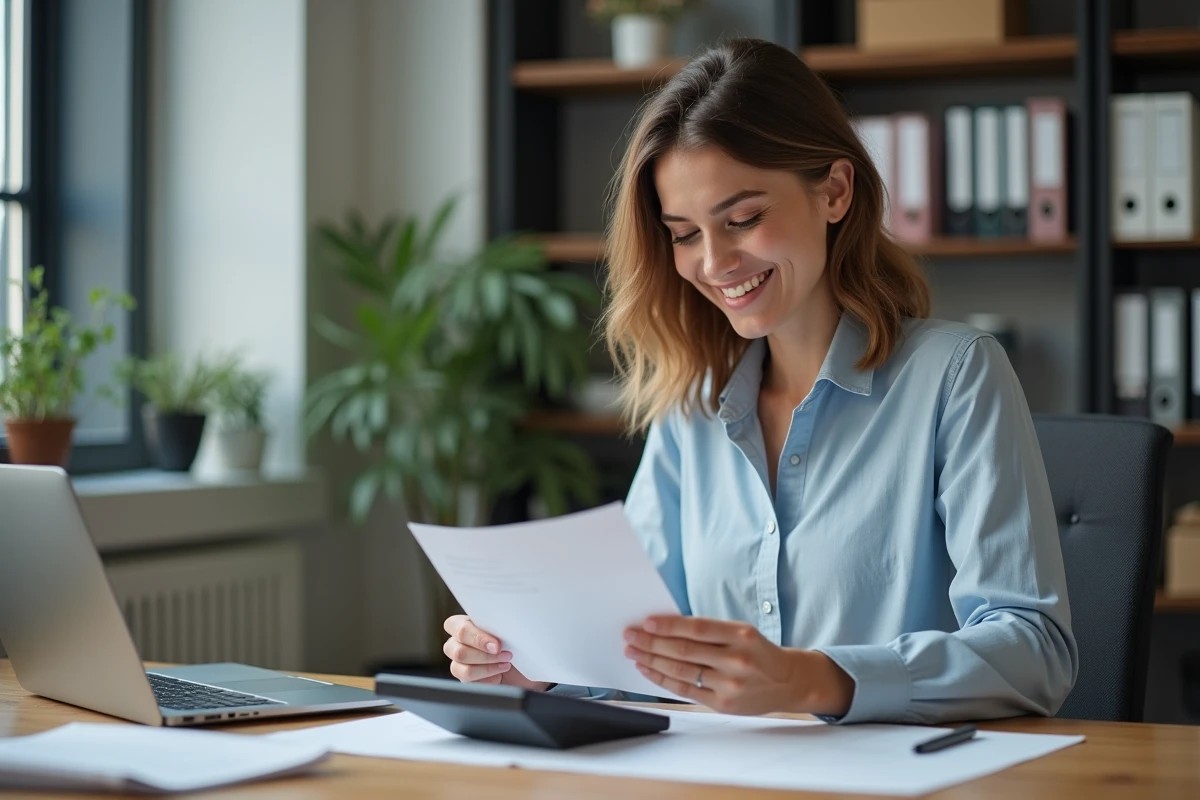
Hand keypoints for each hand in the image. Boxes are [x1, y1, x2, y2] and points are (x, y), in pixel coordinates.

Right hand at [442, 615, 550, 691]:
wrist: (525, 663)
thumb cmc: (516, 641)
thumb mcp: (511, 629)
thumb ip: (501, 625)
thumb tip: (503, 623)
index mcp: (464, 623)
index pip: (455, 626)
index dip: (476, 637)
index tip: (498, 645)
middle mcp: (457, 642)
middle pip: (457, 651)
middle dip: (485, 655)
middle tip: (506, 654)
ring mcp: (459, 662)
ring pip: (461, 669)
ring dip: (487, 668)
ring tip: (506, 664)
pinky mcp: (466, 679)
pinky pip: (470, 682)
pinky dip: (488, 678)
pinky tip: (500, 674)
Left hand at [623, 615, 853, 716]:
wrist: (788, 682)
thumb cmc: (759, 653)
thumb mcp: (742, 633)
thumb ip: (710, 631)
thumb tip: (666, 626)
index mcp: (741, 636)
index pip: (697, 628)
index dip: (668, 625)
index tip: (646, 622)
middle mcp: (736, 660)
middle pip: (684, 651)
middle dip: (651, 642)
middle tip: (630, 635)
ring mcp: (730, 684)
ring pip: (681, 672)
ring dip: (651, 660)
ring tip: (633, 651)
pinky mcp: (723, 704)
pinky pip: (685, 690)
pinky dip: (662, 679)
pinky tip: (648, 669)